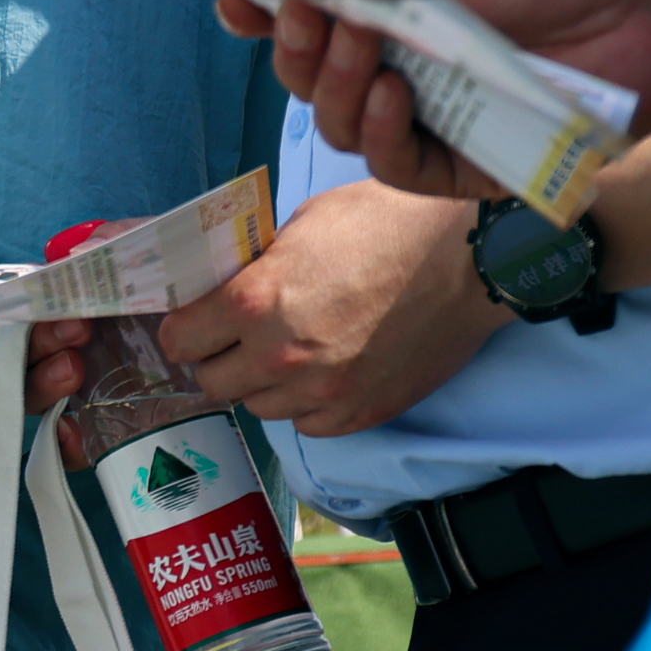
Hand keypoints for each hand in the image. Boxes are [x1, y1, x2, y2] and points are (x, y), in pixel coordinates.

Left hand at [147, 180, 501, 435]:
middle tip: (242, 335)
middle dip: (220, 356)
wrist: (471, 259)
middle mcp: (280, 356)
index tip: (198, 321)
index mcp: (255, 301)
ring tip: (293, 349)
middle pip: (213, 381)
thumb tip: (228, 289)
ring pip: (259, 406)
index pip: (180, 340)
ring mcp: (321, 393)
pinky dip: (307, 403)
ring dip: (264, 382)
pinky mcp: (358, 414)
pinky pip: (306, 424)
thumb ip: (258, 267)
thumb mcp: (305, 225)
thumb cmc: (390, 225)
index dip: (186, 328)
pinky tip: (327, 369)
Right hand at [255, 0, 650, 195]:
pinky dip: (386, 133)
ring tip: (356, 40)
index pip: (292, 12)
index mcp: (386, 3)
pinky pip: (400, 167)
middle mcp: (400, 61)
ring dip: (334, 82)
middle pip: (304, 69)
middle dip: (292, 41)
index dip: (254, 8)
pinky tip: (397, 92)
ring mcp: (434, 116)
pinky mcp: (470, 166)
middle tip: (302, 7)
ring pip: (340, 121)